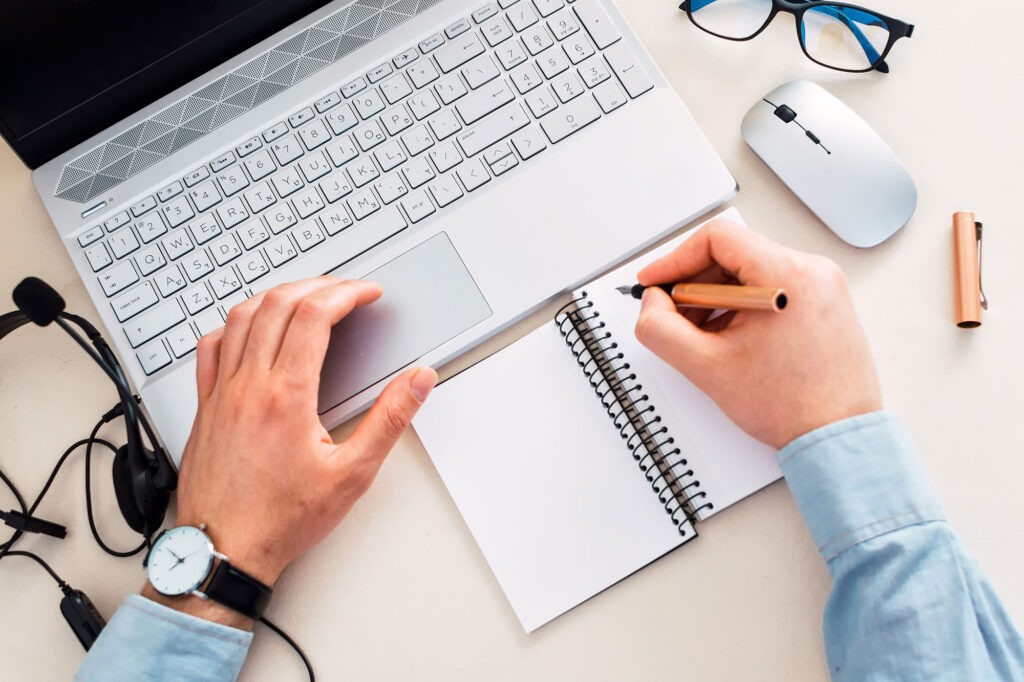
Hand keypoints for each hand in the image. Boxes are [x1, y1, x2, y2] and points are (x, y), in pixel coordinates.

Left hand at [144, 276, 435, 625]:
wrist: (224, 550)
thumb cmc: (281, 519)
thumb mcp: (352, 473)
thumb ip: (390, 419)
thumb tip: (417, 381)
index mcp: (287, 395)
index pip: (314, 315)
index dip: (347, 293)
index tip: (367, 292)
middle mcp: (249, 385)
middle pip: (279, 303)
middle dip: (318, 284)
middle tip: (345, 289)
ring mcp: (221, 392)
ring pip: (242, 316)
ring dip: (277, 294)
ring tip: (305, 297)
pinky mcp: (205, 406)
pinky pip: (211, 346)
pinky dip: (235, 324)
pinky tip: (249, 328)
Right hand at [633, 219, 880, 448]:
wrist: (836, 437)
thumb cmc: (792, 407)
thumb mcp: (706, 367)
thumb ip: (661, 329)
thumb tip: (652, 305)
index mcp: (787, 276)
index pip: (717, 238)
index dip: (675, 259)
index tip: (657, 282)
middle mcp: (812, 272)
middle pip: (733, 253)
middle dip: (694, 283)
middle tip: (673, 314)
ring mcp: (823, 287)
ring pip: (751, 272)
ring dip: (716, 297)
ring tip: (704, 336)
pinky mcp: (824, 304)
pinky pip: (771, 288)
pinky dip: (741, 307)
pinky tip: (730, 340)